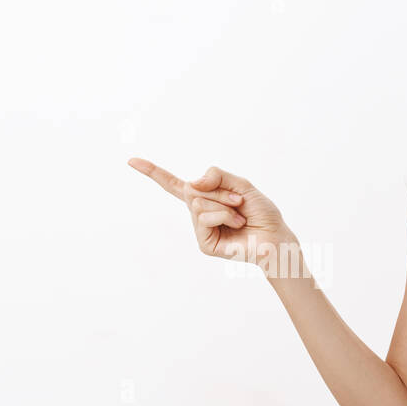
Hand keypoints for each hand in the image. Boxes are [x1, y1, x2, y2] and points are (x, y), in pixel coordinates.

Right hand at [127, 158, 293, 263]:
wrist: (275, 237)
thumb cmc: (262, 213)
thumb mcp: (241, 184)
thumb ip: (217, 176)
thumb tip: (192, 182)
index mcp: (205, 198)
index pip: (174, 184)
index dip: (153, 172)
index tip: (131, 160)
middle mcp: (198, 213)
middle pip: (193, 189)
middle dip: (220, 191)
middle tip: (240, 203)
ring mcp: (200, 230)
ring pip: (198, 204)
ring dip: (224, 205)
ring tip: (239, 216)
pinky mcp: (204, 244)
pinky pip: (205, 218)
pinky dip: (223, 216)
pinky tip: (236, 225)